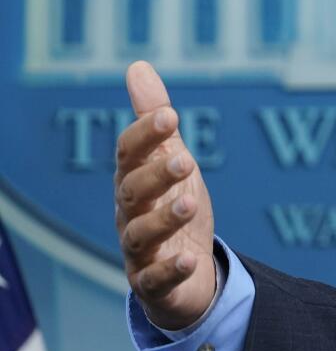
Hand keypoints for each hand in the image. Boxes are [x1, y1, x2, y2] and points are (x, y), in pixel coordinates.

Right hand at [114, 61, 215, 329]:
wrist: (185, 270)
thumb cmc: (172, 205)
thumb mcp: (171, 159)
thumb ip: (154, 120)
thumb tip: (137, 66)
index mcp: (133, 181)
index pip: (129, 154)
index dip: (146, 134)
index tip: (171, 115)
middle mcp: (130, 214)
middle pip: (132, 192)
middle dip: (156, 174)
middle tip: (187, 159)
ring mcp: (139, 251)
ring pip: (140, 234)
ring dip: (164, 218)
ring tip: (190, 201)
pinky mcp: (154, 283)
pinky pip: (155, 279)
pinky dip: (170, 270)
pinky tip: (190, 260)